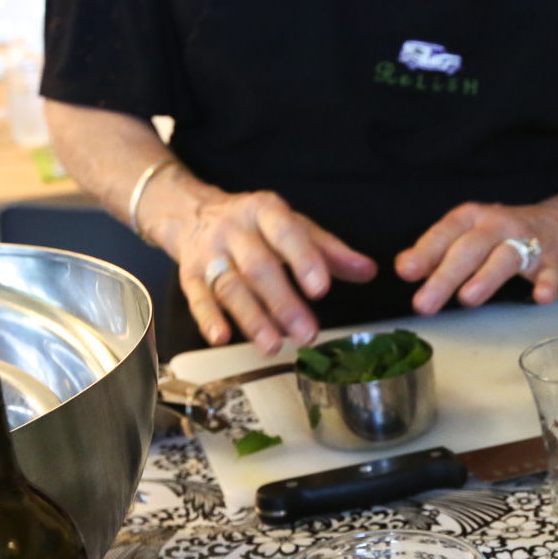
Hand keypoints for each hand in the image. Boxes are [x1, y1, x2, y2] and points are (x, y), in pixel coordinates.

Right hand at [174, 191, 375, 351]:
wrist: (191, 212)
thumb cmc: (256, 226)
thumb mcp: (295, 227)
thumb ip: (330, 251)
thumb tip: (368, 271)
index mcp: (265, 212)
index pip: (286, 233)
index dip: (304, 260)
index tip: (321, 288)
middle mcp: (234, 230)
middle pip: (258, 267)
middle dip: (283, 302)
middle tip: (306, 333)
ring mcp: (209, 253)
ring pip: (230, 286)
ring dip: (252, 319)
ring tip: (273, 346)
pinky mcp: (189, 275)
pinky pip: (197, 297)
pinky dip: (208, 319)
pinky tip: (222, 338)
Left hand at [395, 201, 557, 314]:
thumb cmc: (506, 234)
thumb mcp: (470, 234)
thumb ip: (438, 251)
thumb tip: (405, 266)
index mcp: (472, 218)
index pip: (444, 233)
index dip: (424, 252)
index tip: (406, 272)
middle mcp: (497, 225)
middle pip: (469, 249)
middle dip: (445, 276)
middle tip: (423, 304)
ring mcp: (527, 241)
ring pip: (505, 257)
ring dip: (486, 278)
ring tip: (467, 299)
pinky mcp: (553, 259)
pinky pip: (549, 272)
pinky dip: (546, 284)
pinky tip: (540, 298)